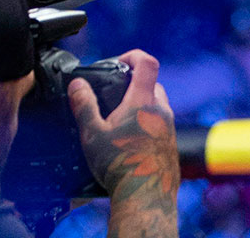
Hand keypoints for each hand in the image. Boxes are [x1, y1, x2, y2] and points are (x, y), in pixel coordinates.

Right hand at [69, 50, 178, 203]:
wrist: (146, 195)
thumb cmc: (119, 164)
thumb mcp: (93, 134)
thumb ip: (84, 106)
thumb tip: (77, 84)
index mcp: (144, 101)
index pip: (147, 62)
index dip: (133, 55)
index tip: (118, 62)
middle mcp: (162, 110)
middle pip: (152, 84)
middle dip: (133, 85)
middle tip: (113, 97)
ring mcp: (170, 126)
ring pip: (157, 105)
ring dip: (140, 106)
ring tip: (118, 123)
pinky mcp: (171, 142)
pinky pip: (160, 124)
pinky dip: (146, 124)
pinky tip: (129, 141)